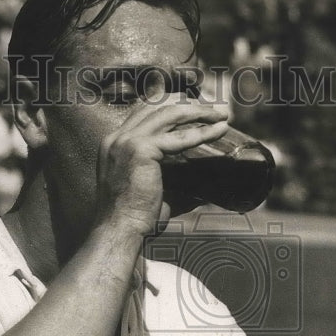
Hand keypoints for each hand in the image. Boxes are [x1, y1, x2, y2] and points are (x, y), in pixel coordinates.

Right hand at [95, 99, 228, 237]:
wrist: (120, 231)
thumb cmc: (135, 220)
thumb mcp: (152, 191)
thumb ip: (172, 181)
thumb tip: (202, 188)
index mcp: (114, 145)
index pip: (144, 112)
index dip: (170, 106)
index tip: (195, 109)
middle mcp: (118, 138)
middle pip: (156, 105)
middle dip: (188, 104)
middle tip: (214, 109)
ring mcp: (127, 142)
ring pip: (168, 114)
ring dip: (198, 112)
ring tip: (221, 115)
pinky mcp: (140, 150)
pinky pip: (178, 137)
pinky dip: (201, 132)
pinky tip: (218, 130)